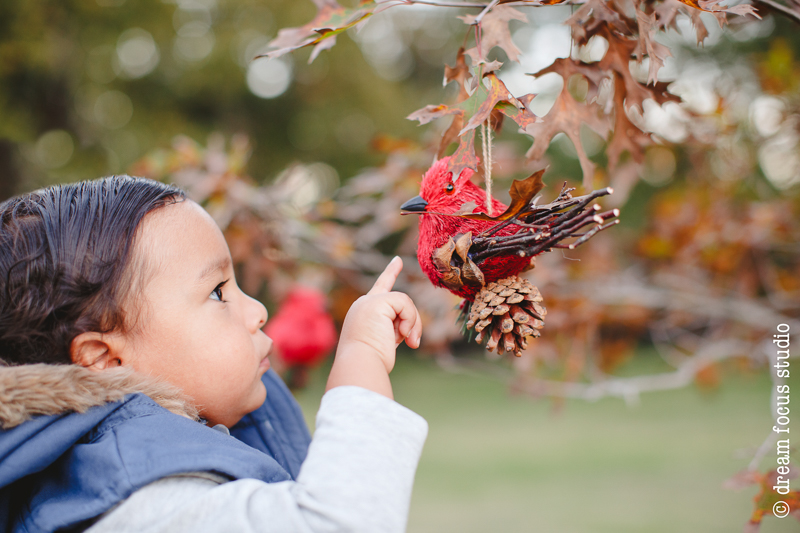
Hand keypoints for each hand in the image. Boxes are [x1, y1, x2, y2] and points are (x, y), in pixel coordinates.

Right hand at [336, 256, 421, 372]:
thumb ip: (395, 329)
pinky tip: (403, 336)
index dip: (389, 274)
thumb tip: (409, 330)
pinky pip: (405, 304)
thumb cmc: (370, 364)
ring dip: (412, 325)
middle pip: (399, 300)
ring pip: (405, 303)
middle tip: (412, 343)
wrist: (360, 366)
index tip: (396, 261)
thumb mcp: (385, 343)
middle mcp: (363, 304)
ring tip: (407, 343)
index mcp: (362, 314)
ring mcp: (369, 301)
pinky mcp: (377, 302)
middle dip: (412, 319)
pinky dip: (410, 320)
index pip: (379, 290)